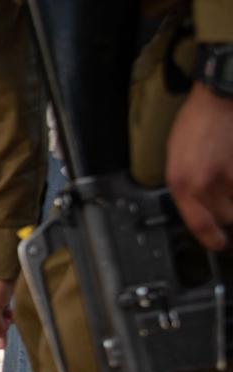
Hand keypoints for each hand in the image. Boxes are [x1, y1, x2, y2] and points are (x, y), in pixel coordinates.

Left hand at [166, 83, 232, 251]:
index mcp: (182, 184)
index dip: (213, 240)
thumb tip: (200, 211)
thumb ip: (186, 188)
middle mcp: (205, 183)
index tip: (220, 243)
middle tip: (228, 207)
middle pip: (227, 218)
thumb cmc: (195, 125)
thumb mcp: (175, 161)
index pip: (200, 225)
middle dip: (229, 215)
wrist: (218, 98)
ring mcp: (230, 175)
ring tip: (229, 184)